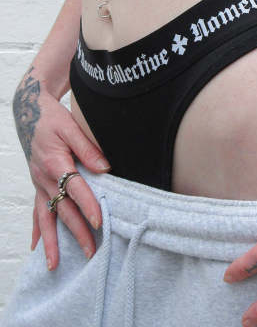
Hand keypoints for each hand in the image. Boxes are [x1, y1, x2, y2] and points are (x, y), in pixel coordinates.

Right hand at [13, 66, 111, 270]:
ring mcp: (38, 183)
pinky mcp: (37, 184)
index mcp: (55, 162)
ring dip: (52, 241)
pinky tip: (36, 247)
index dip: (87, 205)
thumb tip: (105, 168)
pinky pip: (36, 211)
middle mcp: (44, 177)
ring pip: (45, 217)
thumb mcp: (71, 127)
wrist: (30, 111)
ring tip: (55, 264)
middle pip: (62, 209)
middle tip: (90, 252)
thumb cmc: (52, 118)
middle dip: (76, 232)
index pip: (75, 188)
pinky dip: (36, 230)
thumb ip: (88, 148)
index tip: (99, 222)